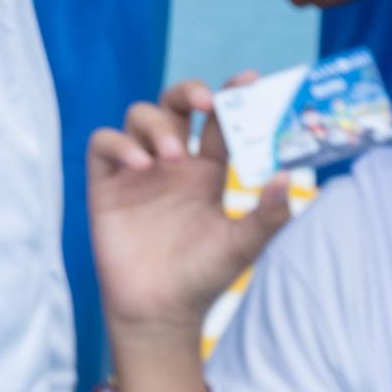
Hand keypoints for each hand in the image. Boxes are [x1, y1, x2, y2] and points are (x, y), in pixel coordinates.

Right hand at [90, 83, 294, 345]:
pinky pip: (104, 144)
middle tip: (205, 102)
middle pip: (175, 104)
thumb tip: (287, 178)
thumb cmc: (202, 277)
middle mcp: (172, 163)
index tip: (250, 79)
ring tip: (172, 154)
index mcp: (207, 171)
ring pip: (139, 116)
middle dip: (188, 92)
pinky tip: (140, 164)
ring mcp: (137, 170)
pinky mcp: (106, 184)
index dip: (232, 96)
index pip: (218, 121)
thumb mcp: (241, 247)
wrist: (159, 312)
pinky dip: (120, 144)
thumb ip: (266, 216)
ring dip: (157, 124)